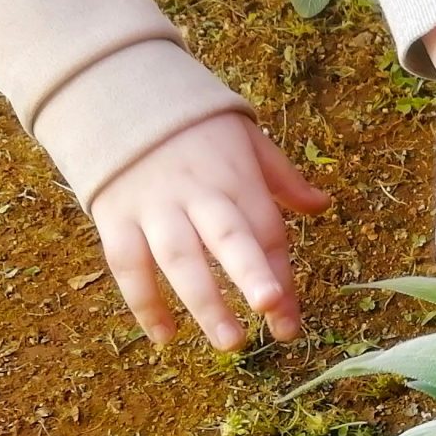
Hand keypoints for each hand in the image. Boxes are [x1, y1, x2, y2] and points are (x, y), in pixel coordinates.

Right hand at [93, 113, 330, 349]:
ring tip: (230, 342)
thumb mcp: (246, 138)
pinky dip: (143, 301)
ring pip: (179, 258)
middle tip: (268, 310)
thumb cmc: (194, 125)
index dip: (280, 275)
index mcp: (236, 178)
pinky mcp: (114, 215)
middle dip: (250, 273)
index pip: (266, 231)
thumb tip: (321, 204)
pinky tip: (164, 336)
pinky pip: (128, 264)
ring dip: (204, 302)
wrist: (118, 93)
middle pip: (227, 237)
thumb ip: (281, 177)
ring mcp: (154, 206)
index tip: (290, 323)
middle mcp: (197, 193)